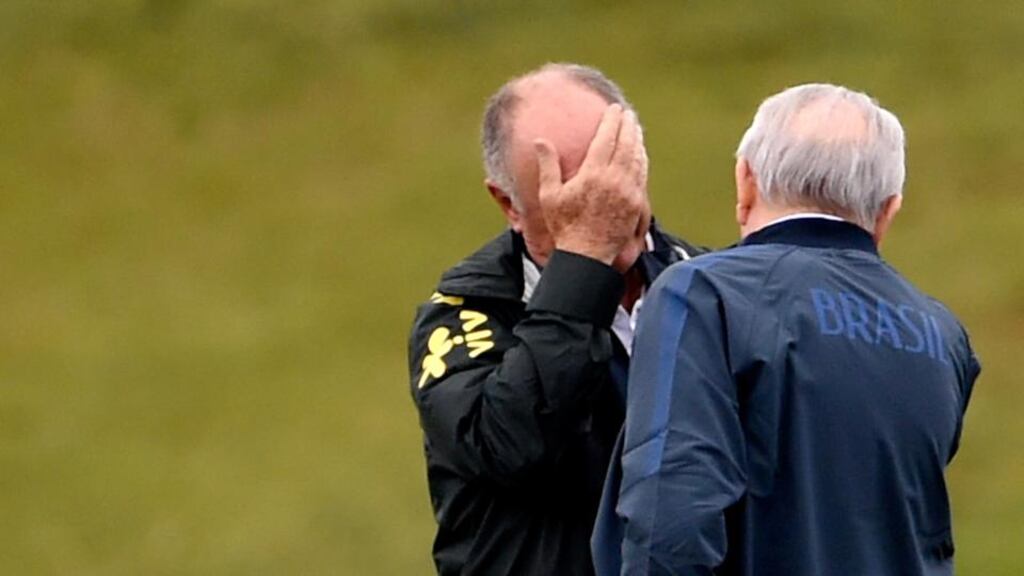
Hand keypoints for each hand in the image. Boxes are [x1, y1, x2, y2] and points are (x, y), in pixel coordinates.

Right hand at [534, 104, 650, 272]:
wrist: (587, 255)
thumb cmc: (565, 226)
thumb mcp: (550, 195)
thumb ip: (548, 165)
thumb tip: (540, 141)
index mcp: (593, 174)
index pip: (606, 139)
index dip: (611, 121)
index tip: (614, 109)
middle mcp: (614, 180)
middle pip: (626, 144)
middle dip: (627, 125)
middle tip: (627, 114)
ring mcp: (628, 192)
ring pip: (637, 158)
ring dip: (637, 140)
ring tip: (635, 128)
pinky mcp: (637, 204)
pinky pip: (642, 175)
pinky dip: (642, 160)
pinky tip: (640, 154)